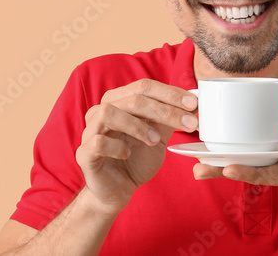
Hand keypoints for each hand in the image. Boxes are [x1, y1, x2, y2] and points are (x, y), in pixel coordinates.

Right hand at [76, 79, 198, 214]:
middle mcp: (101, 110)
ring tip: (155, 140)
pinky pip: (97, 141)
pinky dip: (115, 146)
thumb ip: (169, 119)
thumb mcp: (158, 136)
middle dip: (164, 110)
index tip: (193, 104)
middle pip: (133, 98)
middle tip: (188, 123)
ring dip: (137, 125)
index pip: (144, 87)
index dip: (170, 93)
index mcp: (119, 101)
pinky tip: (127, 154)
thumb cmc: (135, 159)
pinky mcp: (84, 153)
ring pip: (109, 113)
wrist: (117, 190)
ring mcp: (90, 130)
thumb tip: (192, 104)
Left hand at [192, 119, 277, 205]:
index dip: (251, 171)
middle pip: (254, 174)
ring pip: (253, 171)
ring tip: (198, 165)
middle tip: (196, 169)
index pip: (274, 171)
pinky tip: (220, 159)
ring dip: (226, 169)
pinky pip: (258, 168)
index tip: (229, 168)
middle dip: (225, 172)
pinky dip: (239, 164)